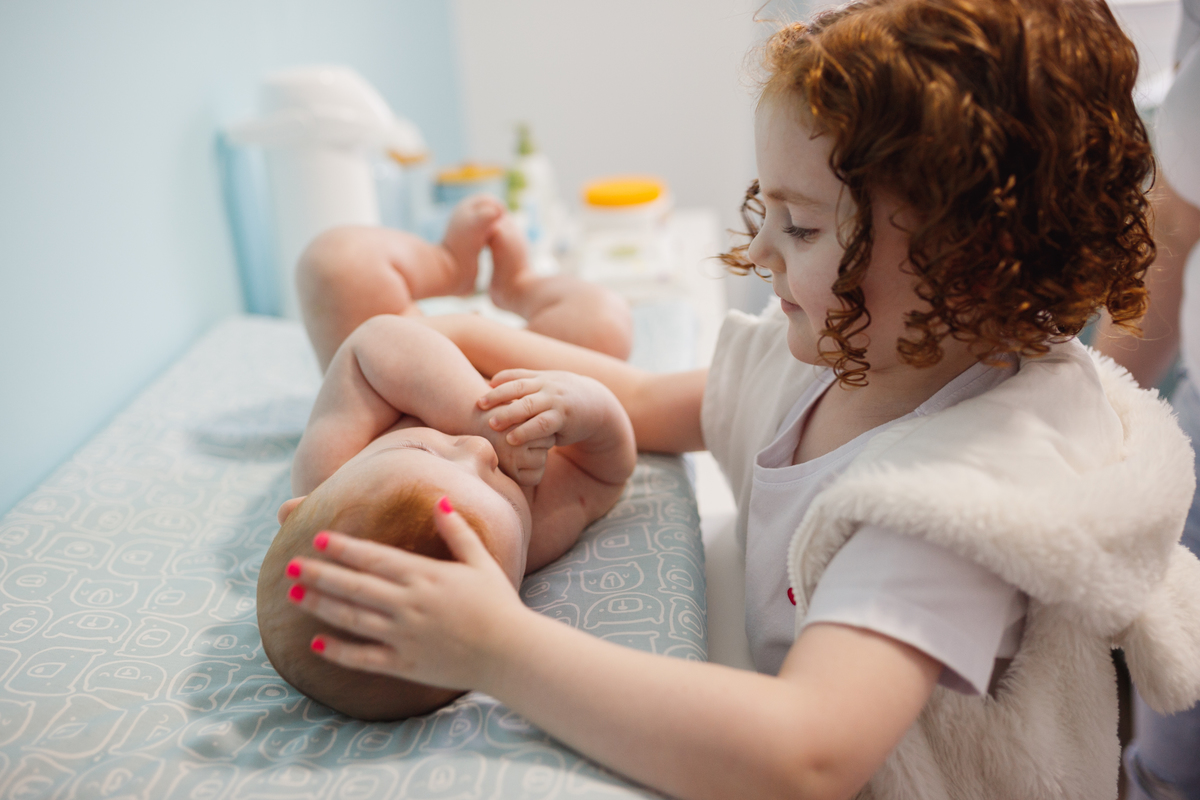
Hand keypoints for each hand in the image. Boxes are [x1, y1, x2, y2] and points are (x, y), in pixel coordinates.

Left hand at [285, 497, 529, 689]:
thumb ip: (457, 531)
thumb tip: (440, 499)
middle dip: (320, 573)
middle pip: (354, 586)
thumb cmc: (499, 603)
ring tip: (293, 594)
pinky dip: (337, 650)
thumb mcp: (480, 561)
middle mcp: (408, 604)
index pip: (374, 558)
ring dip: (320, 605)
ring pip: (352, 619)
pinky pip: (363, 658)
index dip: (343, 548)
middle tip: (290, 564)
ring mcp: (404, 636)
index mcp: (425, 577)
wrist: (511, 653)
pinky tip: (315, 642)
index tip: (317, 538)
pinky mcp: (405, 664)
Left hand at [479, 369, 608, 448]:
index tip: (483, 391)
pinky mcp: (563, 418)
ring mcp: (555, 401)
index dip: (499, 382)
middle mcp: (547, 387)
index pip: (516, 377)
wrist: (598, 406)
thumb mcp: (547, 386)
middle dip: (498, 397)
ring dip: (509, 414)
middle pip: (518, 388)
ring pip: (528, 406)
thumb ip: (524, 382)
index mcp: (541, 379)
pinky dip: (525, 431)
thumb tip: (492, 382)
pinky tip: (512, 439)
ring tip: (492, 424)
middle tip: (480, 405)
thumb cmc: (565, 398)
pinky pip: (542, 424)